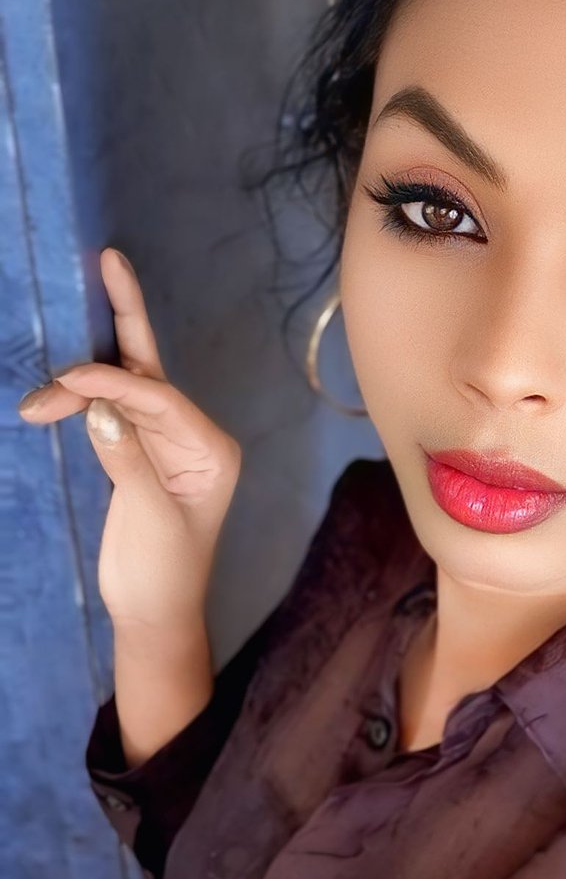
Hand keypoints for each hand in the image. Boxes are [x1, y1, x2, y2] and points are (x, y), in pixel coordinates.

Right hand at [18, 249, 242, 632]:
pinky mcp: (134, 454)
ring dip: (80, 384)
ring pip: (121, 389)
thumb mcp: (148, 518)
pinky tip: (56, 395)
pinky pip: (106, 412)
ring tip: (40, 393)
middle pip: (151, 369)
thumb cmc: (163, 575)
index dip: (114, 386)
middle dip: (125, 316)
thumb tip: (98, 407)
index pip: (160, 398)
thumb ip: (126, 459)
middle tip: (109, 260)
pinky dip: (79, 403)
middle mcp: (193, 437)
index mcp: (212, 449)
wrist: (153, 618)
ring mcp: (163, 443)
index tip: (68, 388)